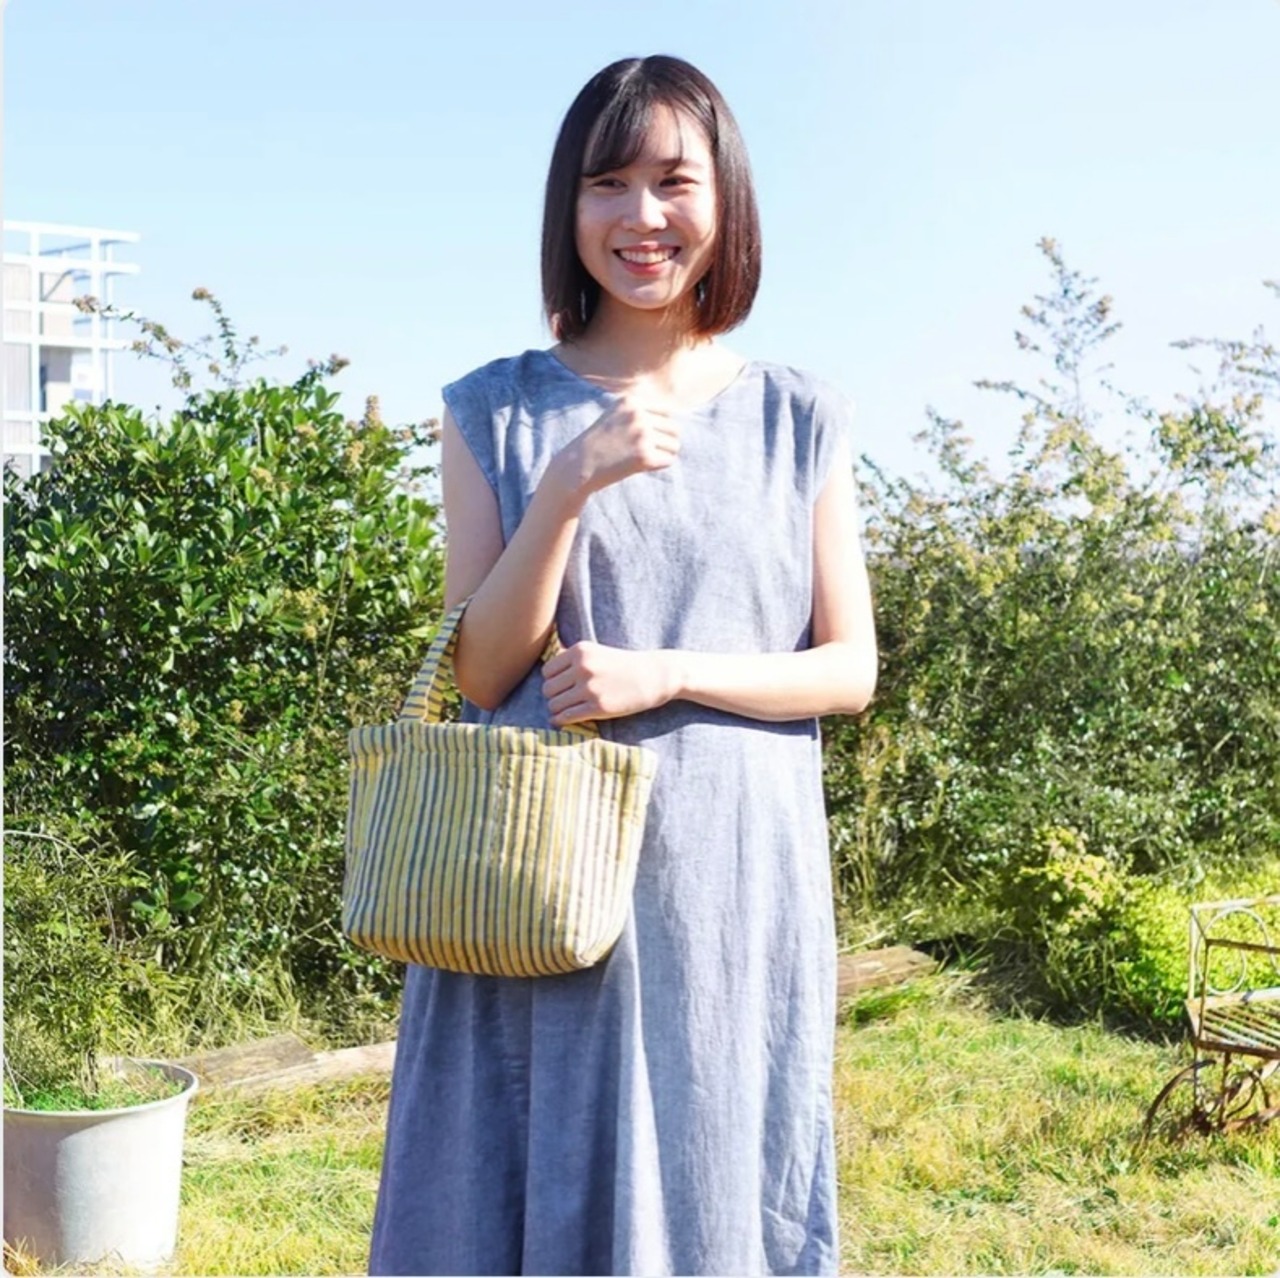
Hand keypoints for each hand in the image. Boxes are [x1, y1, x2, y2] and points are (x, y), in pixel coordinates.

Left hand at [541, 642, 676, 725]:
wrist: (653, 676)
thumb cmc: (622, 665)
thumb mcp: (596, 652)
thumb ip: (571, 658)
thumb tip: (544, 671)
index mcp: (580, 651)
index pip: (547, 671)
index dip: (552, 681)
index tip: (562, 687)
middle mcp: (583, 668)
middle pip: (547, 688)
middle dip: (554, 696)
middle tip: (565, 700)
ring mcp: (590, 688)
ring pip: (554, 704)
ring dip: (557, 710)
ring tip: (566, 710)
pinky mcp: (598, 707)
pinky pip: (566, 717)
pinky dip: (560, 721)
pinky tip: (562, 721)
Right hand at [549, 392, 680, 500]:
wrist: (578, 465)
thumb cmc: (600, 442)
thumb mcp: (616, 415)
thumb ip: (642, 411)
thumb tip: (676, 411)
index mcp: (631, 401)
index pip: (667, 411)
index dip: (659, 427)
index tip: (643, 437)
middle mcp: (637, 415)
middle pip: (674, 428)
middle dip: (665, 441)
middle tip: (646, 451)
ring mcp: (641, 435)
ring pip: (674, 445)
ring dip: (663, 454)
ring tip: (644, 458)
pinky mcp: (644, 456)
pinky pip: (668, 460)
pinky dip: (658, 465)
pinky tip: (642, 466)